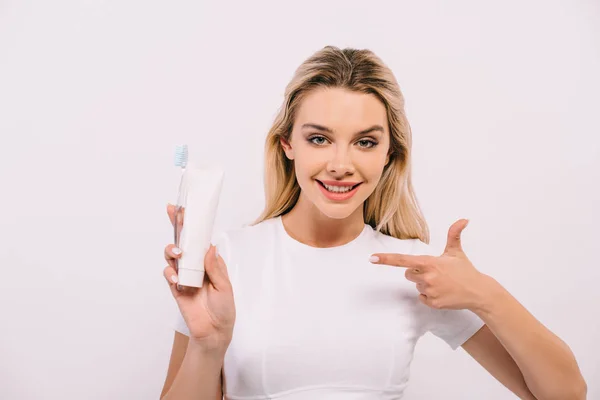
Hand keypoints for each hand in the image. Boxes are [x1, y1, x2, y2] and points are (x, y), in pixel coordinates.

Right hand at [163, 204, 235, 350]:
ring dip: (172, 251)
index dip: (191, 224)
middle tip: (174, 214)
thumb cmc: (224, 308)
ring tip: (177, 254)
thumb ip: (215, 268)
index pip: (199, 239)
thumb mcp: (225, 287)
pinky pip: (169, 275)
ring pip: (172, 256)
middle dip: (177, 226)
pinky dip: (170, 273)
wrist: (215, 331)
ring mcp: (184, 275)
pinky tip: (176, 276)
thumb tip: (210, 247)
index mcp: (209, 261)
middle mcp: (195, 265)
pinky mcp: (176, 288)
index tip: (183, 208)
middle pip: (182, 242)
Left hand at [370, 219, 492, 310]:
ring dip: (425, 284)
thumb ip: (454, 234)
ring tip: (442, 283)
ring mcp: (430, 291)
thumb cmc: (465, 270)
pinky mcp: (433, 303)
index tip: (372, 258)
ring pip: (416, 286)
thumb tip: (464, 219)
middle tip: (435, 272)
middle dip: (417, 273)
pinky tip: (442, 292)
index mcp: (429, 262)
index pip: (402, 260)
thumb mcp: (456, 252)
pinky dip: (429, 296)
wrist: (478, 292)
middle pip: (408, 274)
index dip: (386, 259)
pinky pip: (422, 298)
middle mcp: (427, 277)